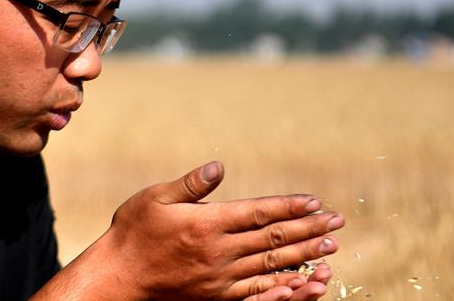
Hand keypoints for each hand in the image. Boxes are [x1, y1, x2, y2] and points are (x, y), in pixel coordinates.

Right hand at [32, 161, 343, 300]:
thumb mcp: (155, 198)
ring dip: (304, 257)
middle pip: (274, 240)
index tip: (316, 203)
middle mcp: (219, 253)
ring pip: (272, 267)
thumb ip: (191, 184)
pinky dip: (283, 289)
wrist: (116, 281)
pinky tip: (301, 284)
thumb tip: (220, 166)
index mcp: (207, 224)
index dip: (290, 207)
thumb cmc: (132, 233)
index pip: (260, 214)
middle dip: (309, 230)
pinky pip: (258, 295)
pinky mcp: (217, 298)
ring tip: (329, 249)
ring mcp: (220, 280)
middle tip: (337, 224)